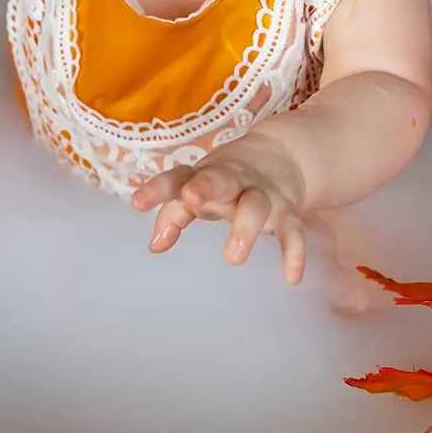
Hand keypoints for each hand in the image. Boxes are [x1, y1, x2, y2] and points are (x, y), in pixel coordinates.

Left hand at [130, 135, 306, 282]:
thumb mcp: (197, 190)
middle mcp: (233, 180)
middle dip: (206, 186)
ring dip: (246, 226)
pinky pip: (293, 230)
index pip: (177, 178)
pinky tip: (291, 277)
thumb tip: (154, 246)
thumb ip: (174, 214)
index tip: (137, 202)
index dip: (158, 189)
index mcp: (205, 174)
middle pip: (220, 179)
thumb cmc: (224, 181)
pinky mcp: (288, 210)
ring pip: (256, 205)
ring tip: (233, 256)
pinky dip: (294, 252)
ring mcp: (262, 193)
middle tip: (192, 200)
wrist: (280, 155)